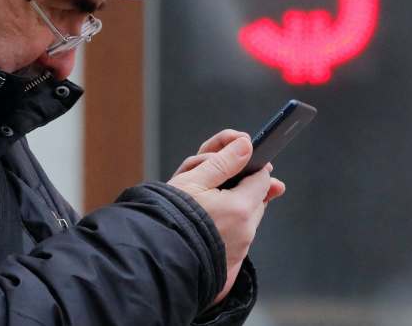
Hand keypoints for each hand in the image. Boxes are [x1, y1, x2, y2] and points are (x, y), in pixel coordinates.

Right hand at [167, 129, 285, 305]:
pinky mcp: (230, 267)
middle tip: (207, 181)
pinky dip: (222, 230)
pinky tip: (199, 226)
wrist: (148, 260)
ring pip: (244, 220)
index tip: (237, 161)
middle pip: (255, 199)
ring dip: (229, 208)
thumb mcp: (192, 180)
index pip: (263, 179)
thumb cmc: (166, 219)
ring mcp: (238, 252)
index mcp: (240, 208)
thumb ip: (224, 161)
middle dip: (238, 187)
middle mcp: (245, 232)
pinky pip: (234, 241)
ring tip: (197, 205)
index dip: (250, 166)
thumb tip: (246, 145)